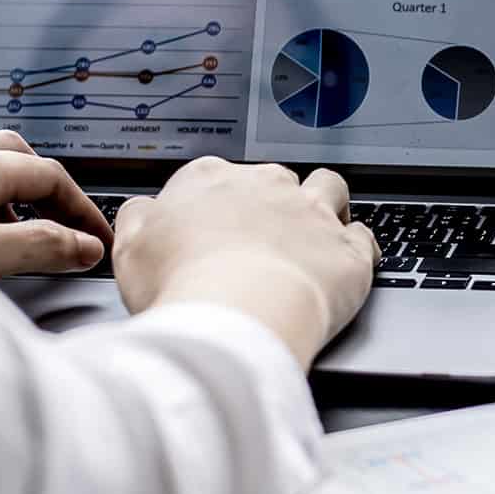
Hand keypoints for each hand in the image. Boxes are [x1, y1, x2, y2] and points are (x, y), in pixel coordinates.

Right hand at [109, 158, 378, 367]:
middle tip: (258, 243)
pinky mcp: (348, 251)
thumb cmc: (181, 285)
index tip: (210, 229)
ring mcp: (311, 214)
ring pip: (328, 188)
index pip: (214, 177)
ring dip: (325, 206)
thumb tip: (144, 212)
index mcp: (209, 180)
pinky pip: (364, 236)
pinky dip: (358, 248)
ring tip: (314, 235)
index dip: (214, 204)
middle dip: (270, 205)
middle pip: (273, 181)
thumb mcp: (130, 249)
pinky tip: (347, 264)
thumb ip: (137, 220)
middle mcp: (265, 186)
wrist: (237, 316)